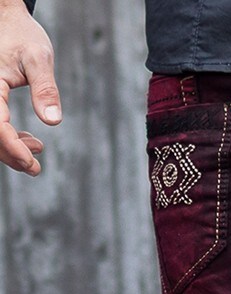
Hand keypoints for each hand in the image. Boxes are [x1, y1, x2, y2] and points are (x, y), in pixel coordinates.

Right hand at [0, 0, 60, 175]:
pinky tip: (30, 141)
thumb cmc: (22, 35)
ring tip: (38, 150)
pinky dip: (10, 138)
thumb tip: (53, 120)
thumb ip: (45, 88)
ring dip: (12, 149)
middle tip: (36, 168)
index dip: (12, 148)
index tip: (32, 163)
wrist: (8, 20)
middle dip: (12, 156)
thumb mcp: (38, 58)